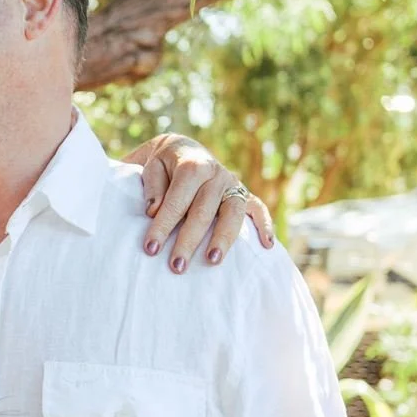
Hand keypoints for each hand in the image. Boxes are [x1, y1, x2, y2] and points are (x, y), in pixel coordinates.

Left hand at [127, 133, 274, 269]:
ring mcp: (233, 184)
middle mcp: (217, 174)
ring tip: (212, 261)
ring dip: (223, 239)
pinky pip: (258, 208)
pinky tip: (266, 245)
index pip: (177, 201)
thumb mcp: (151, 167)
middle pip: (203, 211)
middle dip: (189, 241)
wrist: (183, 150)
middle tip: (177, 266)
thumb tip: (154, 210)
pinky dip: (265, 225)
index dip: (163, 225)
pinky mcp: (244, 193)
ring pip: (232, 214)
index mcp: (193, 166)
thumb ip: (153, 187)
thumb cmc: (163, 165)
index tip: (150, 249)